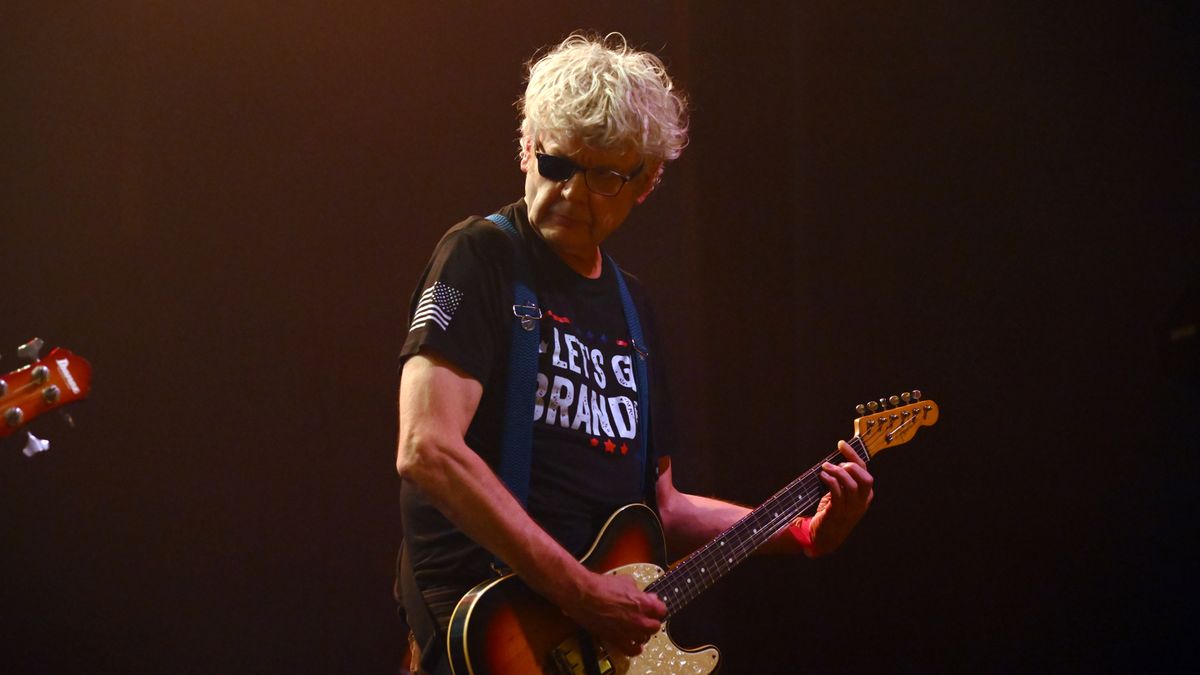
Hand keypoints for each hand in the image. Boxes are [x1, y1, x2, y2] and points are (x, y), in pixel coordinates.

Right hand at [561, 570, 665, 656]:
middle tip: (646, 617)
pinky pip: (632, 650)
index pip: (662, 610)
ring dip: (642, 633)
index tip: (653, 607)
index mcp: (643, 603)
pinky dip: (635, 648)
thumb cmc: (602, 586)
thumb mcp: (626, 580)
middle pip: (655, 626)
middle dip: (651, 621)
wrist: (584, 595)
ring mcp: (628, 632)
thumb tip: (645, 595)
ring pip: (645, 638)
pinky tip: (633, 643)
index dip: (657, 608)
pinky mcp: (617, 639)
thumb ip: (639, 590)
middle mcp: (638, 620)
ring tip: (637, 628)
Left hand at [809, 440, 873, 555]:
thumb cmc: (832, 512)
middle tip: (835, 461)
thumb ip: (843, 479)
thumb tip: (835, 457)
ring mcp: (851, 509)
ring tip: (825, 468)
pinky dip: (831, 482)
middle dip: (851, 464)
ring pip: (852, 485)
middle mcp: (861, 502)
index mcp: (865, 496)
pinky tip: (823, 476)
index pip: (864, 471)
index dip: (853, 455)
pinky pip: (838, 494)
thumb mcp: (842, 495)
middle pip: (865, 478)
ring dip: (838, 472)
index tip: (841, 444)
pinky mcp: (838, 513)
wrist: (824, 538)